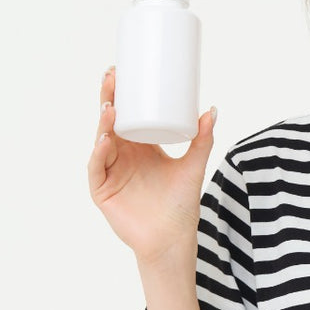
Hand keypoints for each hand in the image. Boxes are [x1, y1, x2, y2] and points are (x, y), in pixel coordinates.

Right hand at [87, 66, 216, 263]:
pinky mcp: (102, 190)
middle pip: (111, 122)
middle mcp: (122, 155)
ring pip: (101, 141)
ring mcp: (110, 171)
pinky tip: (106, 140)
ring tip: (112, 108)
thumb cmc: (181, 204)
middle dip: (109, 99)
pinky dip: (100, 153)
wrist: (173, 238)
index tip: (123, 71)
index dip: (122, 93)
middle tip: (113, 78)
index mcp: (140, 146)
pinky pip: (97, 168)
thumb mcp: (193, 166)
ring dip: (104, 123)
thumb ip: (203, 140)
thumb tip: (212, 109)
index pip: (127, 114)